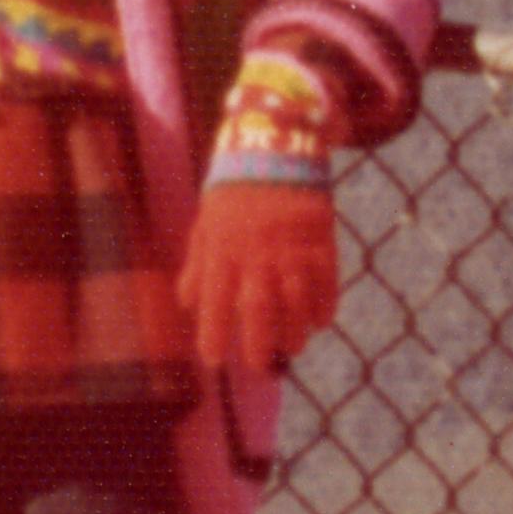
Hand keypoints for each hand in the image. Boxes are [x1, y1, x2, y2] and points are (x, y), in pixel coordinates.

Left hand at [178, 180, 342, 370]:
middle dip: (259, 343)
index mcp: (223, 248)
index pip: (215, 300)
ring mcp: (291, 247)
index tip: (213, 361)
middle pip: (259, 308)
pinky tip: (319, 322)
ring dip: (295, 331)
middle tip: (260, 366)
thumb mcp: (206, 223)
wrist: (275, 146)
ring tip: (293, 348)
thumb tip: (186, 305)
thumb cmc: (233, 192)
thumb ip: (197, 265)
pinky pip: (326, 282)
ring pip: (296, 301)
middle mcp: (256, 252)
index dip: (212, 333)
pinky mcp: (320, 239)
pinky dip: (324, 306)